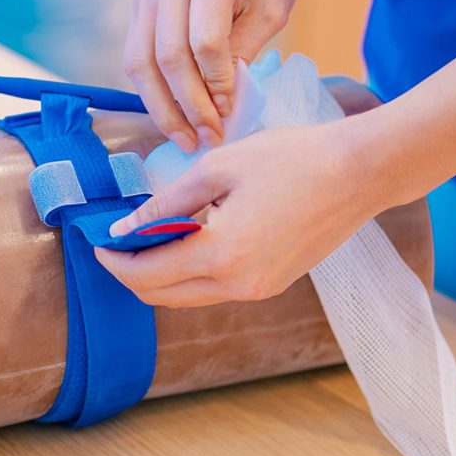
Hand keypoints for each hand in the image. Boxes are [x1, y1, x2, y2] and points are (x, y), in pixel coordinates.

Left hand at [96, 84, 384, 307]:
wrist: (359, 172)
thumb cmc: (290, 158)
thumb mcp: (217, 168)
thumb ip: (165, 203)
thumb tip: (123, 230)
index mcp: (221, 254)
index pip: (145, 274)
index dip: (112, 260)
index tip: (96, 240)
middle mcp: (238, 284)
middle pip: (160, 296)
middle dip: (129, 272)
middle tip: (114, 242)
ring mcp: (258, 289)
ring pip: (186, 297)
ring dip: (157, 275)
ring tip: (144, 237)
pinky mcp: (271, 285)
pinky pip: (214, 290)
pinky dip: (188, 273)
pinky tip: (182, 240)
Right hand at [125, 0, 294, 151]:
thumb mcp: (274, 2)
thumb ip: (246, 47)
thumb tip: (222, 99)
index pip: (204, 40)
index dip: (217, 83)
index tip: (231, 110)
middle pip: (168, 57)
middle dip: (189, 105)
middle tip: (210, 137)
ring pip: (141, 64)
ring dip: (163, 108)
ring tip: (185, 138)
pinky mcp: (137, 9)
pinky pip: (136, 60)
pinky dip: (152, 93)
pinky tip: (173, 115)